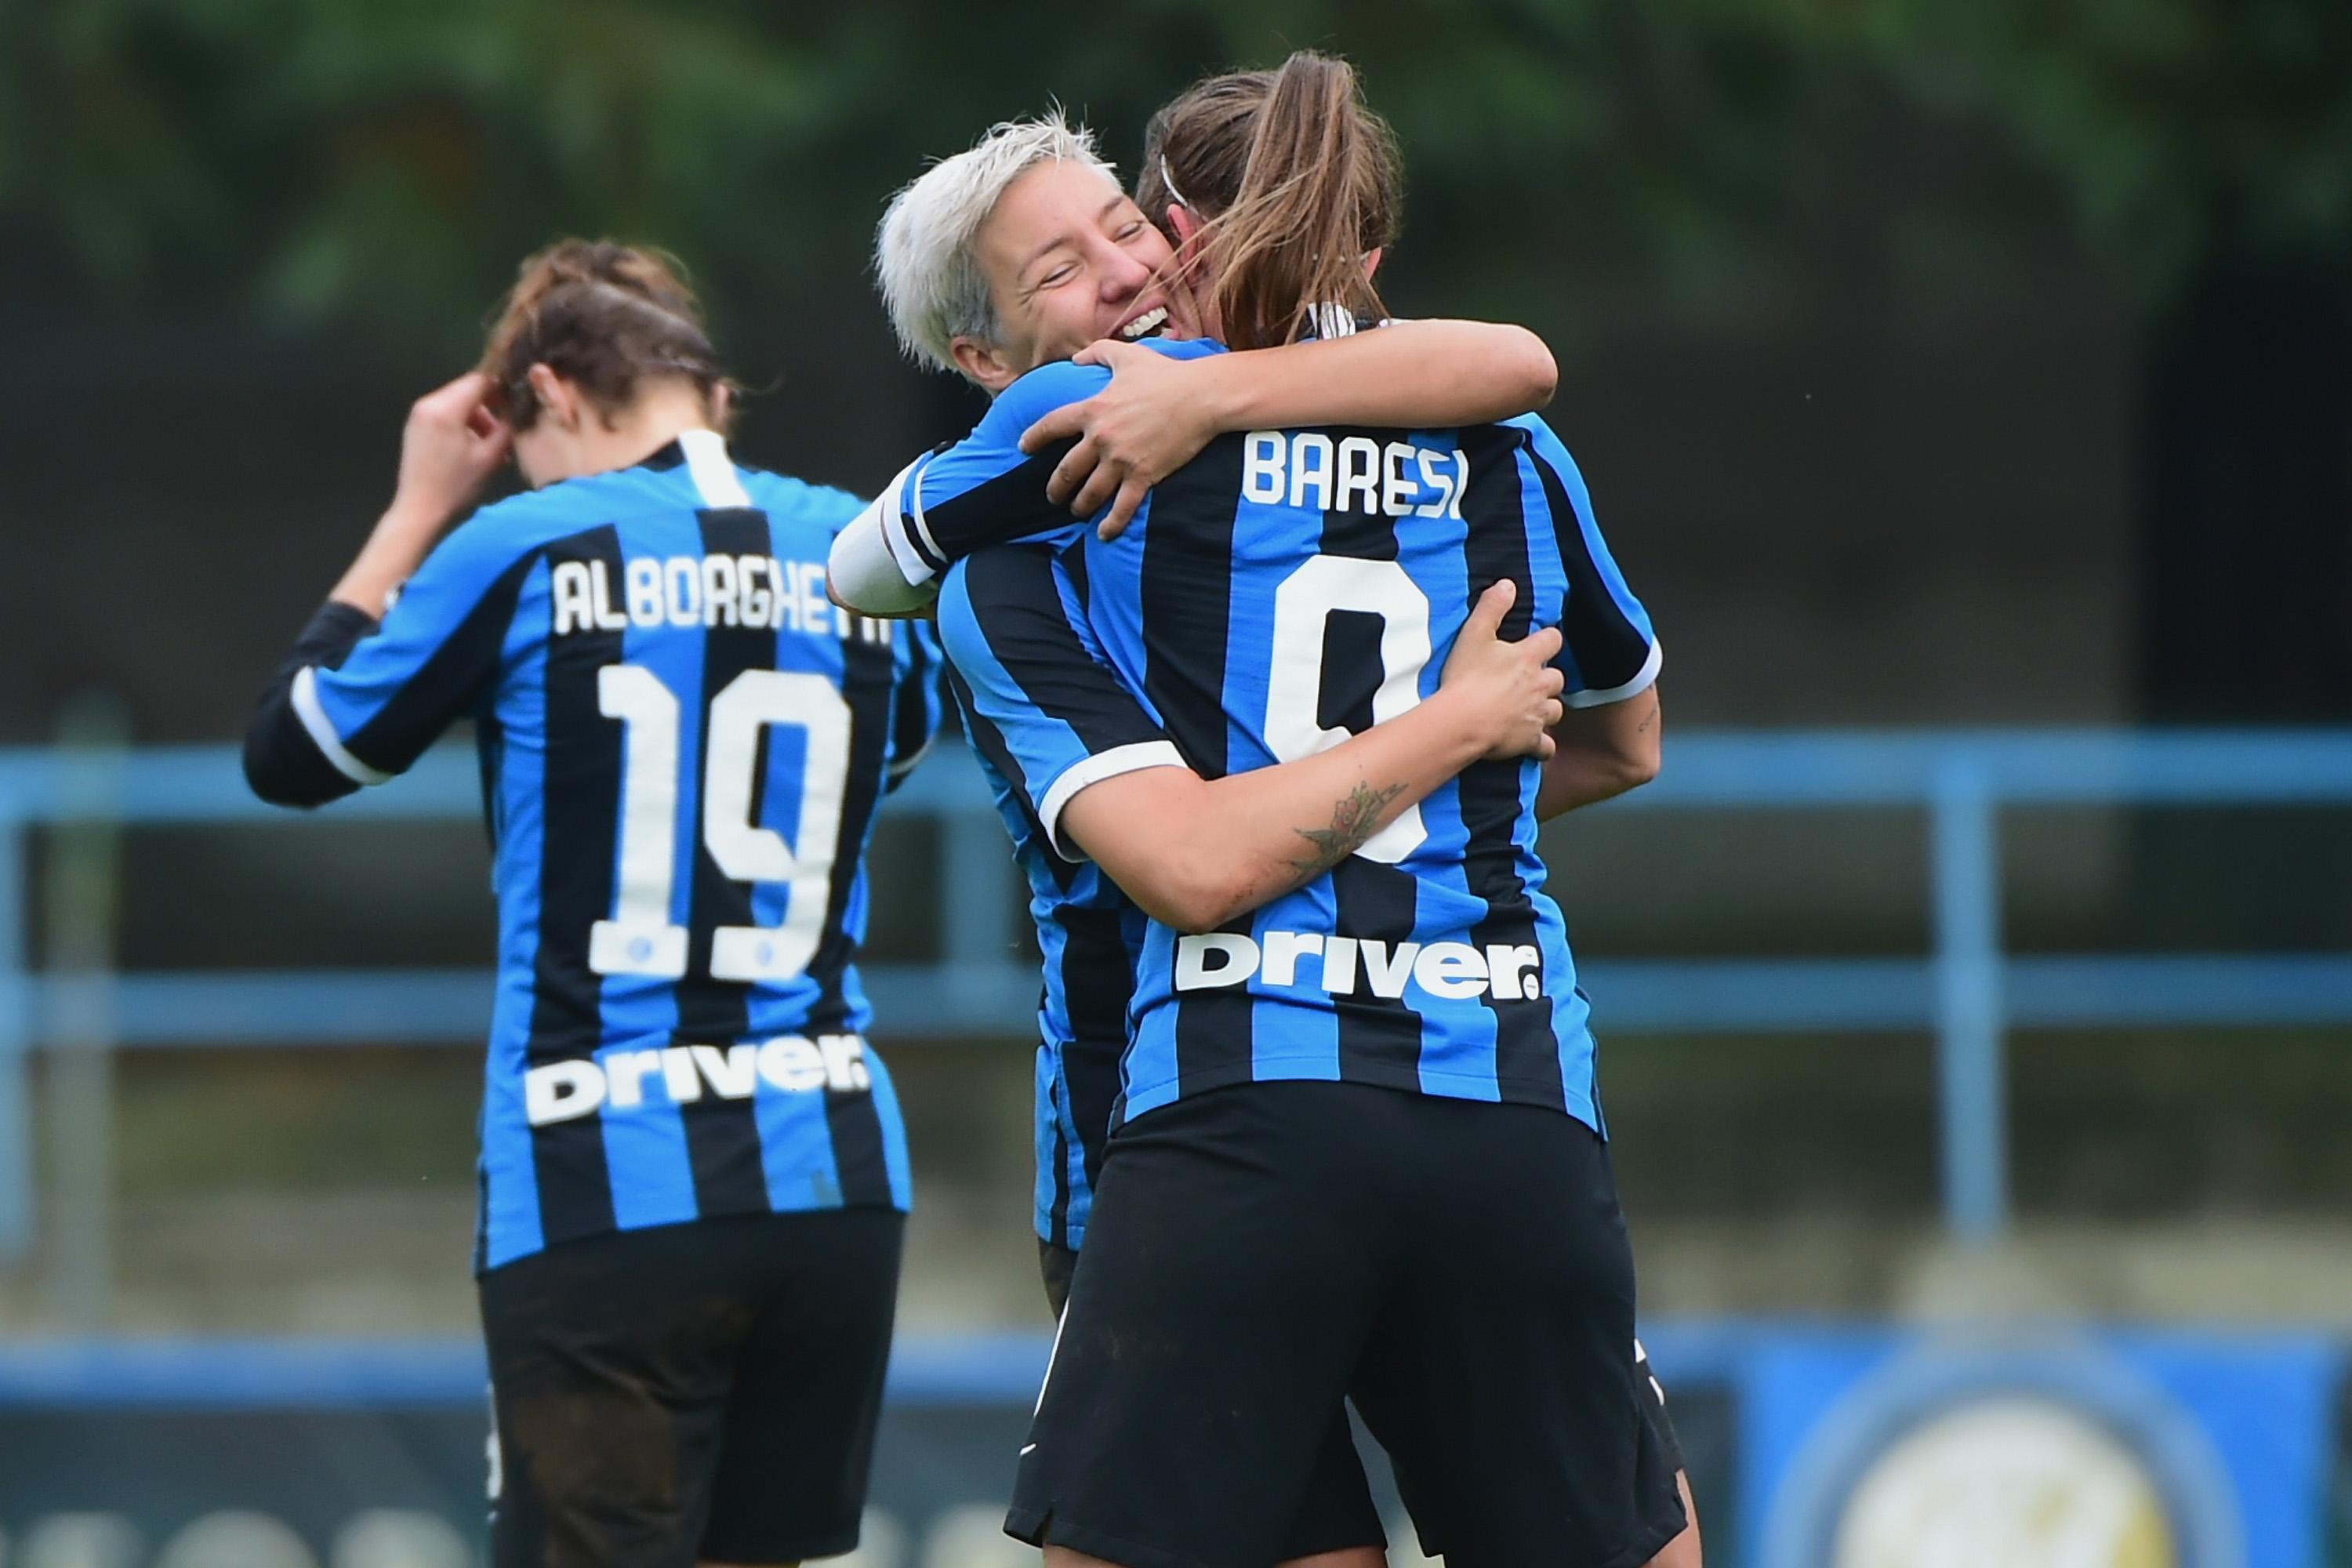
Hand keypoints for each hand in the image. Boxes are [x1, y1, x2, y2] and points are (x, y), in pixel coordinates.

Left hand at [386, 371, 511, 545]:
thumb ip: (506, 427)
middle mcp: (428, 403)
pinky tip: (471, 444)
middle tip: (505, 426)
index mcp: (446, 409)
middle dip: (488, 404)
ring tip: (489, 441)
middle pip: (465, 389)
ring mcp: (418, 413)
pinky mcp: (415, 424)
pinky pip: (443, 411)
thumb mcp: (490, 457)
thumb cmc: (457, 485)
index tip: (516, 401)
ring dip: (476, 415)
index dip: (501, 387)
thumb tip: (518, 409)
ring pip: (455, 400)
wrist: (420, 507)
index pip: (479, 380)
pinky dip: (460, 421)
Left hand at [1016, 339, 1215, 540]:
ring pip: (1090, 492)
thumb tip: (1076, 359)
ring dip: (1079, 506)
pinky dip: (1111, 524)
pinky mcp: (1143, 476)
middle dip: (1056, 487)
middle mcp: (1101, 438)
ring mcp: (1121, 460)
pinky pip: (1122, 507)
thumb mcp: (1127, 355)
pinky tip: (1103, 534)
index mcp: (1093, 409)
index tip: (1024, 447)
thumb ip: (1097, 352)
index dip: (1034, 438)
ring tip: (1076, 511)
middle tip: (1053, 496)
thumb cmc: (1166, 374)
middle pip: (1067, 470)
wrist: (1201, 397)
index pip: (1051, 426)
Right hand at [1437, 580, 1565, 761]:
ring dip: (1546, 708)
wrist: (1460, 721)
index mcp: (1528, 657)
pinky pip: (1546, 746)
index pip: (1553, 640)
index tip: (1536, 643)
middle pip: (1557, 678)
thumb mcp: (1474, 634)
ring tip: (1529, 709)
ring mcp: (1537, 714)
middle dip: (1546, 678)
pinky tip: (1533, 744)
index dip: (1546, 640)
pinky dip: (1542, 745)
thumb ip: (1492, 607)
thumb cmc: (1465, 678)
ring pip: (1555, 710)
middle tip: (1527, 680)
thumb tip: (1508, 584)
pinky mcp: (1529, 740)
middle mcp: (1540, 685)